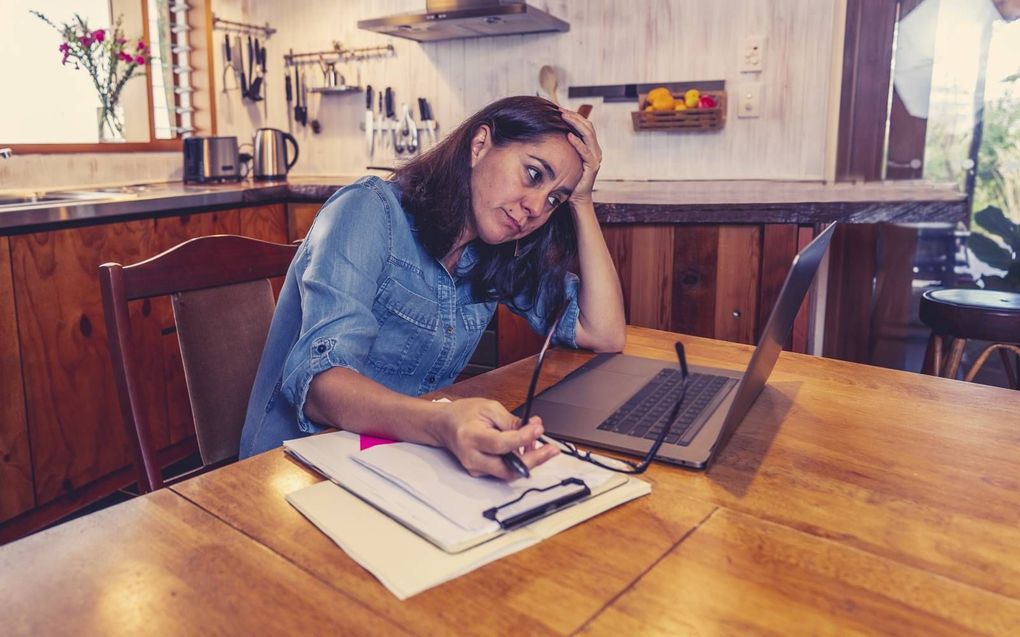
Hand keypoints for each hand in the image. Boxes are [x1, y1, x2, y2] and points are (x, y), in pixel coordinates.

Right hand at [436, 398, 558, 479]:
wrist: (445, 425)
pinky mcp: (481, 472)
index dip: (523, 438)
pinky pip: (504, 471)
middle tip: (551, 450)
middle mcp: (472, 457)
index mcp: (471, 437)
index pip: (501, 444)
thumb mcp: (489, 408)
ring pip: (508, 473)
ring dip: (530, 461)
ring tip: (544, 447)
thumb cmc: (464, 414)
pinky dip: (519, 462)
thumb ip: (511, 421)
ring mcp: (476, 468)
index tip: (538, 429)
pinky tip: (529, 450)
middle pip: (507, 468)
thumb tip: (532, 430)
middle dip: (534, 460)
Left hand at [561, 108, 602, 205]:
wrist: (577, 198)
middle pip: (588, 127)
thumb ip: (565, 147)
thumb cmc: (570, 178)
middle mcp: (596, 150)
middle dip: (574, 117)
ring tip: (564, 117)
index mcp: (591, 147)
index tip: (560, 110)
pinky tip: (569, 136)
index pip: (585, 125)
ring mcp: (595, 158)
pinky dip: (578, 143)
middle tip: (560, 110)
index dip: (575, 116)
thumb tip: (551, 133)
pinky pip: (586, 152)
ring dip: (576, 124)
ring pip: (589, 135)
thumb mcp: (567, 159)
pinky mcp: (592, 167)